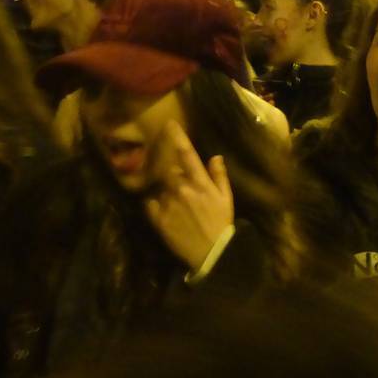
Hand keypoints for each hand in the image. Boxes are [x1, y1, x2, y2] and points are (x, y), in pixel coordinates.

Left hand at [144, 121, 233, 271]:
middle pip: (170, 172)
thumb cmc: (221, 223)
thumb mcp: (226, 198)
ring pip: (162, 189)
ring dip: (168, 194)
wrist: (212, 253)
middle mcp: (183, 189)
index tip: (169, 124)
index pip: (187, 154)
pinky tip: (167, 214)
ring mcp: (170, 204)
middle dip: (175, 178)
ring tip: (180, 209)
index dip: (178, 137)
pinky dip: (156, 206)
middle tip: (185, 193)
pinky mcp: (160, 219)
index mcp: (201, 183)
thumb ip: (219, 176)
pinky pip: (151, 204)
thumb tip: (214, 156)